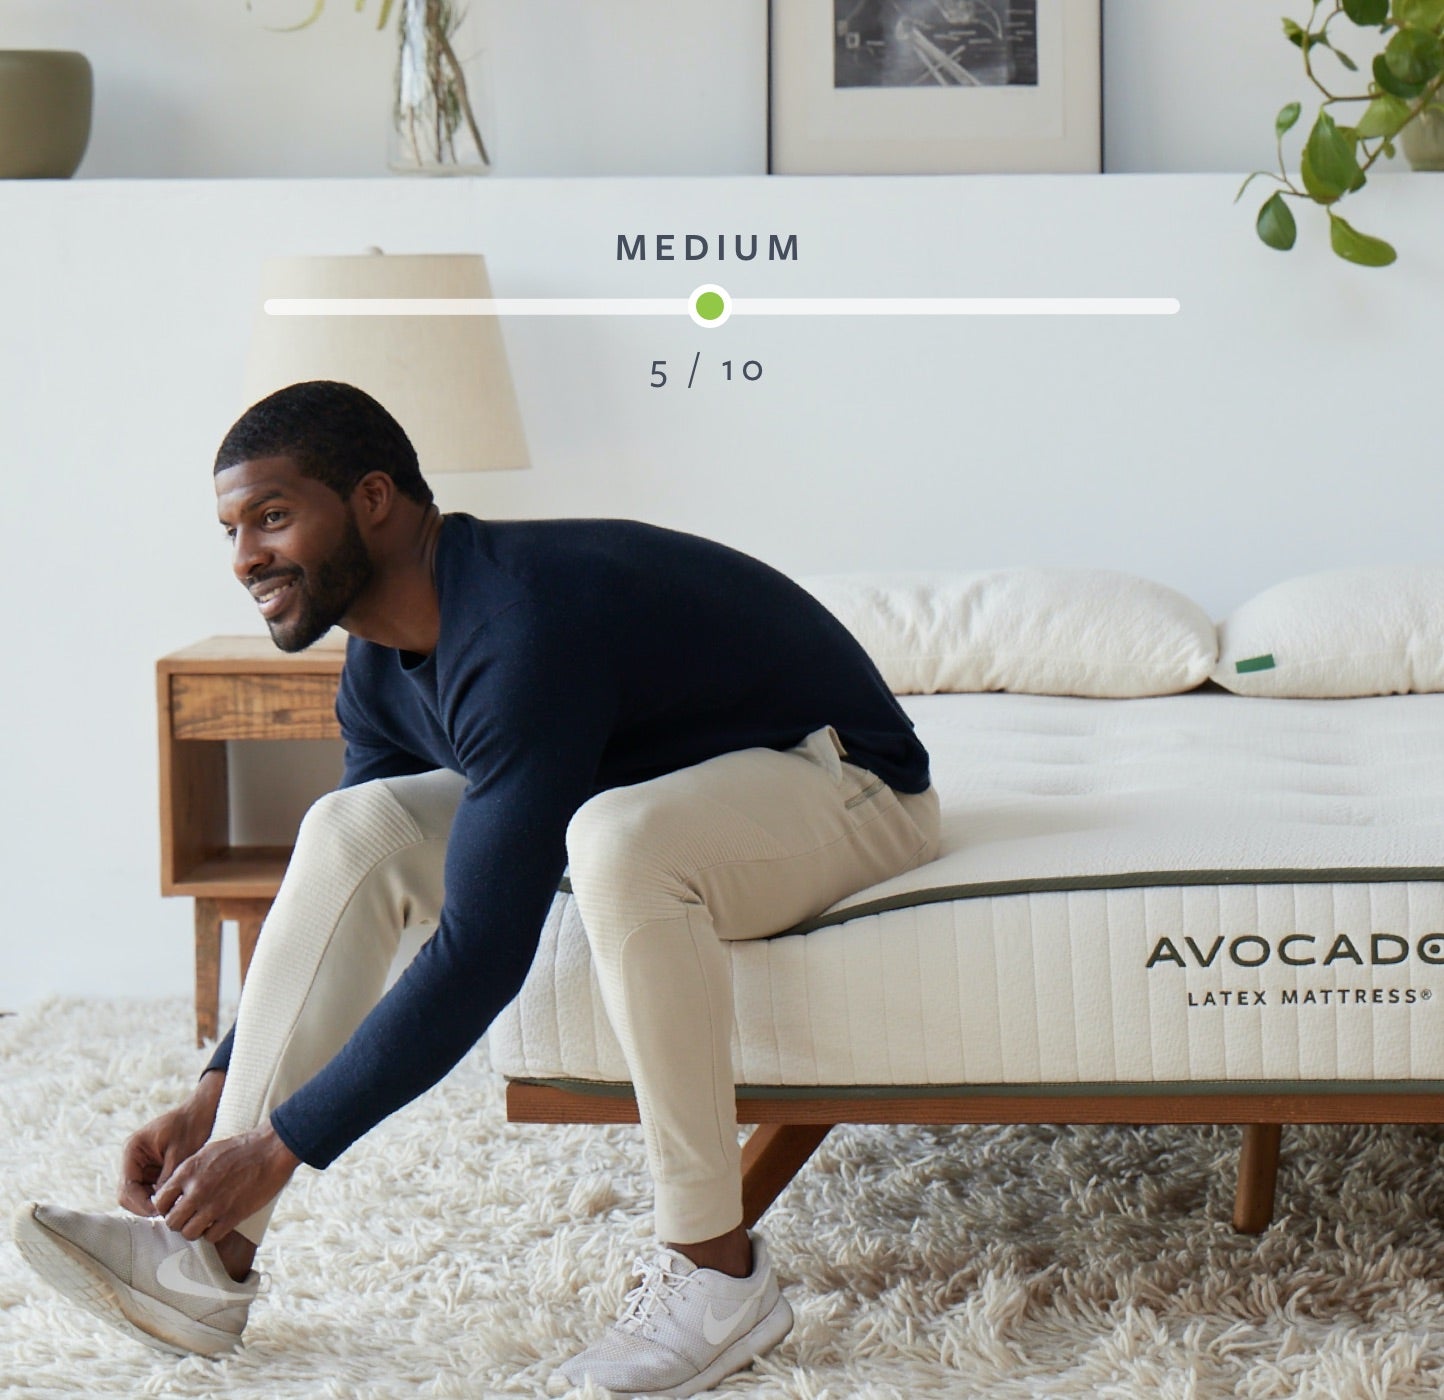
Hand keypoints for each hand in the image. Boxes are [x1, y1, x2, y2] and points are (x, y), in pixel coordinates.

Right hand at [117, 1074, 222, 1217]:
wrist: (203, 1111)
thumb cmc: (193, 1126)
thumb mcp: (180, 1153)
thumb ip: (167, 1179)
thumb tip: (160, 1207)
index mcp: (132, 1150)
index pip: (127, 1188)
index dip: (141, 1205)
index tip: (162, 1211)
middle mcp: (132, 1160)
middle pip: (129, 1195)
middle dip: (146, 1206)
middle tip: (169, 1213)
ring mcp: (141, 1165)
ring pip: (139, 1196)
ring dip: (154, 1203)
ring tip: (175, 1207)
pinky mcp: (153, 1170)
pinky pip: (151, 1190)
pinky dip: (162, 1197)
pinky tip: (178, 1200)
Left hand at [150, 1126, 300, 1243]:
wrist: (271, 1149)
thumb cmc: (241, 1148)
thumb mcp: (207, 1152)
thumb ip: (188, 1172)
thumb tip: (176, 1191)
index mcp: (188, 1171)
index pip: (160, 1201)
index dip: (166, 1208)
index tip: (176, 1206)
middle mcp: (197, 1190)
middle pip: (172, 1222)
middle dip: (179, 1222)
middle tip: (190, 1216)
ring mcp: (214, 1205)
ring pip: (189, 1233)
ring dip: (195, 1230)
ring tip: (205, 1221)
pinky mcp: (232, 1215)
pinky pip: (211, 1237)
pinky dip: (213, 1233)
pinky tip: (220, 1222)